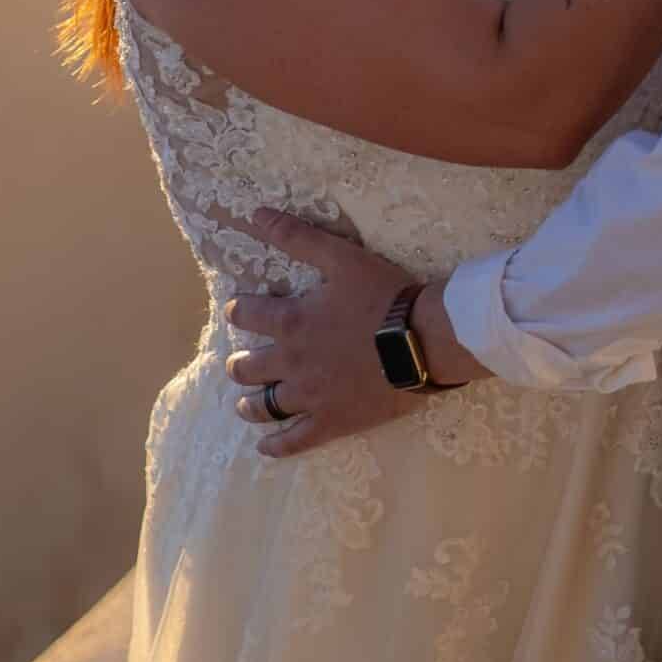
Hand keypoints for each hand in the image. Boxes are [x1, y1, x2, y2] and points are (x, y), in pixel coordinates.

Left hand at [225, 212, 421, 457]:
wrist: (423, 340)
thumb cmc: (383, 295)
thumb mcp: (340, 257)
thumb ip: (297, 237)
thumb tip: (255, 214)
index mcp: (291, 322)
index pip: (248, 316)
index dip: (240, 312)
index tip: (238, 311)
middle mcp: (291, 363)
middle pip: (250, 368)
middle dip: (240, 364)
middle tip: (238, 363)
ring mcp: (310, 397)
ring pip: (266, 406)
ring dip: (250, 405)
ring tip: (244, 405)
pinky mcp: (332, 422)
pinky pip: (296, 440)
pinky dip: (277, 446)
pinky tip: (266, 448)